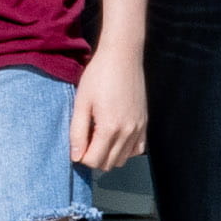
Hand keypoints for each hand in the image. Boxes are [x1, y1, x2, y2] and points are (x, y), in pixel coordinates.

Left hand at [69, 44, 150, 171]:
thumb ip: (77, 132)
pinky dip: (125, 149)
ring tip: (99, 136)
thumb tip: (75, 157)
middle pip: (108, 164)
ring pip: (123, 159)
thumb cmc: (98, 76)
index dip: (81, 156)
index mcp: (110, 128)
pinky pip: (137, 149)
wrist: (122, 57)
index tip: (77, 142)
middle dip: (94, 157)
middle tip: (86, 138)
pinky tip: (115, 136)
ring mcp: (139, 128)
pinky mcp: (145, 123)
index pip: (94, 161)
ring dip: (109, 155)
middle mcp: (128, 132)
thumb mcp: (81, 102)